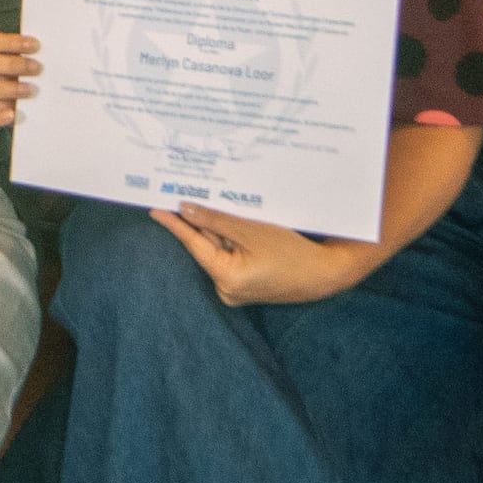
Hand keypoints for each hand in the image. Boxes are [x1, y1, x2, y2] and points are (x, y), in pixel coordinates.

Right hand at [0, 28, 40, 130]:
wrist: (50, 103)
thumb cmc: (45, 73)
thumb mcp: (45, 60)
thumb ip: (46, 52)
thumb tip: (61, 48)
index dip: (10, 42)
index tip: (36, 45)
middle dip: (11, 64)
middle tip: (37, 68)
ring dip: (4, 88)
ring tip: (30, 90)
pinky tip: (13, 114)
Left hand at [153, 205, 378, 305]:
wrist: (327, 273)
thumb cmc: (293, 252)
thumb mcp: (252, 230)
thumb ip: (216, 220)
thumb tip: (186, 208)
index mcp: (226, 278)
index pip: (193, 244)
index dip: (174, 224)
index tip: (155, 209)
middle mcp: (226, 288)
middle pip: (207, 246)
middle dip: (199, 221)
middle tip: (181, 194)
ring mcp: (236, 288)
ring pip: (220, 248)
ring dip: (217, 227)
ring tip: (209, 199)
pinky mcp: (246, 283)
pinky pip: (232, 255)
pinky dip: (231, 237)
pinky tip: (230, 217)